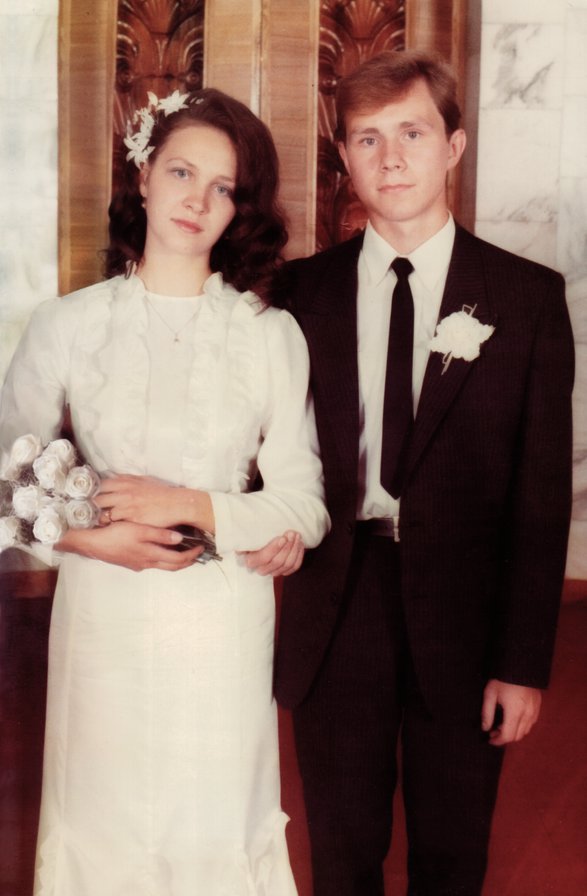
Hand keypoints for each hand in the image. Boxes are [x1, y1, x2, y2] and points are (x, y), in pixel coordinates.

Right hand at [58, 521, 203, 571]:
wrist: (91, 543)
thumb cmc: (114, 535)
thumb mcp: (139, 530)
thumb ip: (159, 535)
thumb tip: (179, 538)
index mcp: (151, 556)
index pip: (178, 560)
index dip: (192, 555)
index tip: (202, 547)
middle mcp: (146, 563)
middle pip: (173, 565)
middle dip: (187, 560)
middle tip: (198, 551)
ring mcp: (138, 564)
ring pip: (162, 564)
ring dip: (175, 559)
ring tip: (184, 550)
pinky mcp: (130, 562)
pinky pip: (152, 561)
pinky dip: (162, 557)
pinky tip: (160, 549)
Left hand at [95, 474, 212, 531]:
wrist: (177, 504)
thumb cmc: (162, 493)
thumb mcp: (144, 480)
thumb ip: (128, 480)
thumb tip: (115, 478)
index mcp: (125, 481)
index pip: (99, 485)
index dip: (91, 493)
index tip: (85, 499)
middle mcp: (123, 492)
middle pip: (96, 499)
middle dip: (89, 506)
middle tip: (83, 513)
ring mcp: (126, 506)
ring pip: (102, 513)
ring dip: (96, 519)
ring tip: (91, 524)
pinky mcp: (131, 519)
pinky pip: (113, 524)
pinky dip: (108, 527)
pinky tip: (106, 530)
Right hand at [242, 531, 303, 576]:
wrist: (261, 540)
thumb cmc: (254, 535)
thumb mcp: (250, 534)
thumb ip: (249, 534)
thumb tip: (249, 528)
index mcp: (250, 560)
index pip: (263, 558)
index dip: (274, 549)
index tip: (282, 538)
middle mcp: (260, 569)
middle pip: (278, 562)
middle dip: (287, 547)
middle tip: (292, 533)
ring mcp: (273, 572)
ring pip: (287, 565)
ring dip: (294, 549)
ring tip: (297, 536)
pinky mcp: (283, 572)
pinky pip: (294, 567)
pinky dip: (299, 556)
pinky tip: (300, 544)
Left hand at [481, 679, 541, 746]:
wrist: (520, 665)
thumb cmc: (503, 678)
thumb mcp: (490, 694)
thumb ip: (487, 713)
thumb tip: (485, 728)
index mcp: (515, 712)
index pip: (507, 736)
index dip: (498, 741)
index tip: (489, 739)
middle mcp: (527, 714)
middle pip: (517, 736)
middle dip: (504, 737)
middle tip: (493, 731)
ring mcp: (535, 710)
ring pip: (525, 731)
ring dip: (513, 732)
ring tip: (501, 725)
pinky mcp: (538, 706)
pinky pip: (531, 723)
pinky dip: (521, 726)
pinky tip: (512, 719)